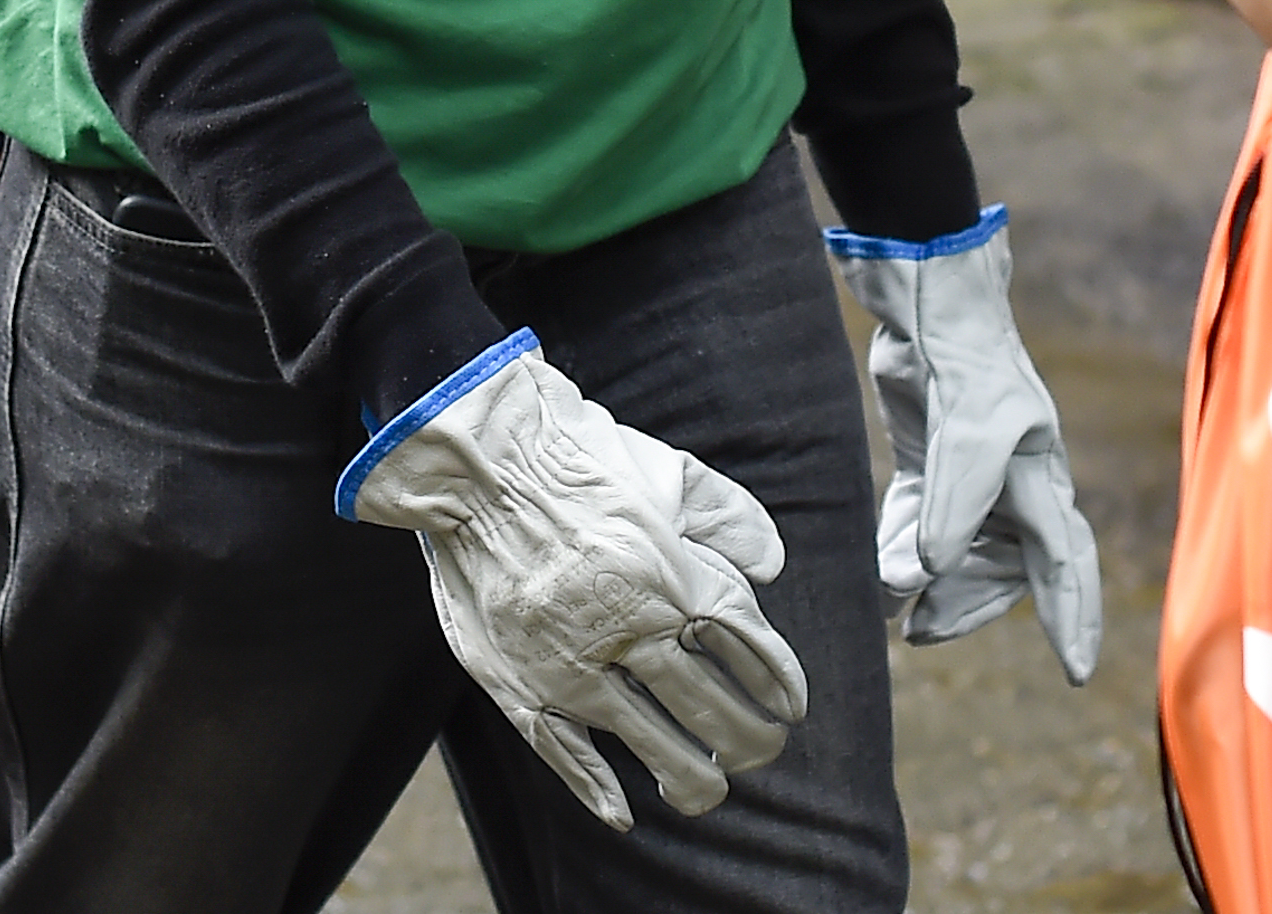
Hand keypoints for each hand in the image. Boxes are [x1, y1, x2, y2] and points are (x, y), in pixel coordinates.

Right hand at [339, 333, 809, 828]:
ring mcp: (574, 666)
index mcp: (679, 580)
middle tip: (761, 753)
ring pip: (649, 741)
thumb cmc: (583, 459)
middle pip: (711, 708)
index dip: (779, 687)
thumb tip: (771, 566)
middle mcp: (634, 631)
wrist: (480, 465)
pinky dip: (596, 788)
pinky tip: (623, 813)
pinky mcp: (522, 683)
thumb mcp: (676, 473)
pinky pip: (565, 753)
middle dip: (748, 741)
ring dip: (690, 776)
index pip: (751, 653)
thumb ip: (733, 520)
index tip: (790, 709)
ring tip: (710, 792)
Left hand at [825, 208, 1104, 681]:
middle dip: (968, 605)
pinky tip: (882, 567)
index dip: (1072, 619)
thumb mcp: (964, 433)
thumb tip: (925, 577)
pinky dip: (904, 549)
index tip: (1074, 674)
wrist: (930, 301)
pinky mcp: (933, 460)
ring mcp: (974, 474)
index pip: (1066, 564)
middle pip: (1007, 568)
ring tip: (892, 605)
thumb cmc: (965, 361)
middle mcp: (1015, 484)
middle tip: (921, 631)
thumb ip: (951, 507)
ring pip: (962, 553)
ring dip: (931, 583)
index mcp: (1039, 479)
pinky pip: (925, 525)